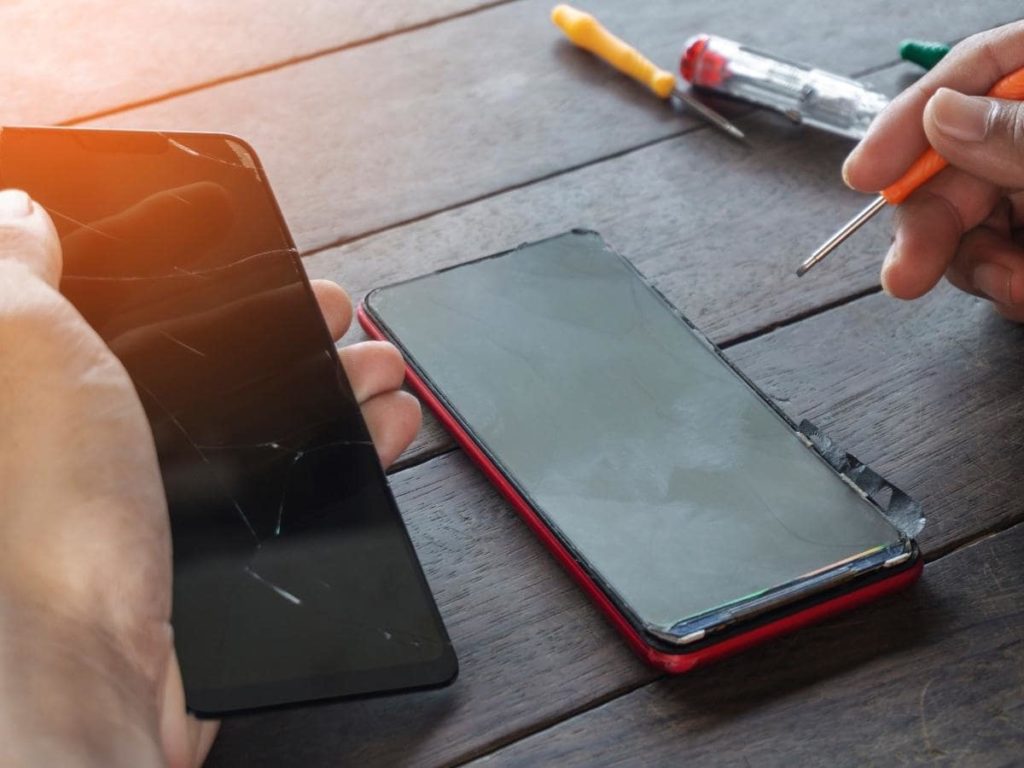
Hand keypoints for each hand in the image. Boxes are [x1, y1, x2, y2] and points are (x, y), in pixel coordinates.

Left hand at [0, 189, 420, 766]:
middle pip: (218, 364)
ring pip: (267, 423)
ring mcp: (165, 497)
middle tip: (334, 310)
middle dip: (290, 329)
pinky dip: (350, 453)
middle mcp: (109, 439)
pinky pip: (295, 488)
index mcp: (56, 385)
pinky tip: (385, 426)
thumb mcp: (16, 338)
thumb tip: (18, 208)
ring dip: (337, 386)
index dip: (199, 277)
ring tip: (382, 364)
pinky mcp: (214, 550)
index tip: (249, 257)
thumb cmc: (37, 508)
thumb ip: (9, 262)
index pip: (135, 312)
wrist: (85, 664)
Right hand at [843, 21, 1023, 319]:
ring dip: (974, 265)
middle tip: (904, 275)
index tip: (864, 173)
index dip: (908, 121)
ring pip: (969, 221)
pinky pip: (998, 259)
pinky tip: (1021, 292)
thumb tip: (942, 114)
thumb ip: (1018, 131)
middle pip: (957, 162)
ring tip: (1013, 289)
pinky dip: (1003, 284)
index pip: (972, 72)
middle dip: (928, 223)